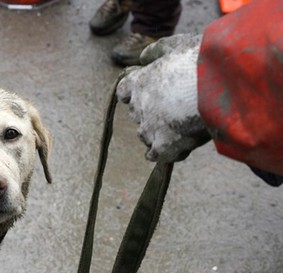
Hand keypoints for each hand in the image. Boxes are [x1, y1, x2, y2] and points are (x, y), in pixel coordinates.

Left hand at [117, 34, 210, 162]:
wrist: (221, 85)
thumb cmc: (201, 60)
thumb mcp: (178, 44)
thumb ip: (157, 51)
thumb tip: (143, 58)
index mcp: (138, 83)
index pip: (124, 91)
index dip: (134, 92)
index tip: (147, 90)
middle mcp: (139, 107)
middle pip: (137, 113)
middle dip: (151, 111)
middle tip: (173, 107)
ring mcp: (149, 129)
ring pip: (146, 135)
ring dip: (158, 132)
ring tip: (181, 125)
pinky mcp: (164, 146)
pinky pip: (156, 154)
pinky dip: (165, 152)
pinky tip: (175, 149)